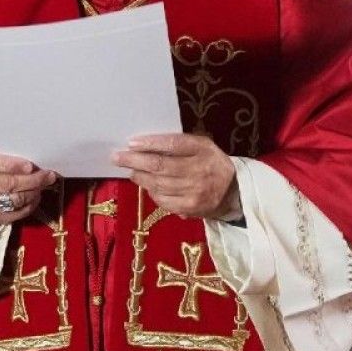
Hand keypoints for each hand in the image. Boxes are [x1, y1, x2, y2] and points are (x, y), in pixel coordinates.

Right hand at [0, 145, 56, 230]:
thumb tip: (35, 152)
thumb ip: (9, 151)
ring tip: (45, 184)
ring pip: (15, 199)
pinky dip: (30, 205)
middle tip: (49, 175)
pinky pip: (17, 213)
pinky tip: (36, 196)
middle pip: (9, 183)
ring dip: (34, 192)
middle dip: (33, 180)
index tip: (30, 166)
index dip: (12, 165)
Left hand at [114, 133, 237, 218]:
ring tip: (130, 170)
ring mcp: (194, 192)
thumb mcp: (203, 146)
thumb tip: (146, 145)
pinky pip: (162, 200)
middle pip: (161, 165)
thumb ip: (179, 143)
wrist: (233, 192)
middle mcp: (199, 170)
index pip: (173, 144)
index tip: (131, 142)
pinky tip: (147, 185)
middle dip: (135, 161)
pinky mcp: (189, 208)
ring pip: (158, 184)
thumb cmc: (211, 163)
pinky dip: (151, 192)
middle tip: (117, 157)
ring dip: (139, 177)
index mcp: (203, 150)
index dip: (150, 143)